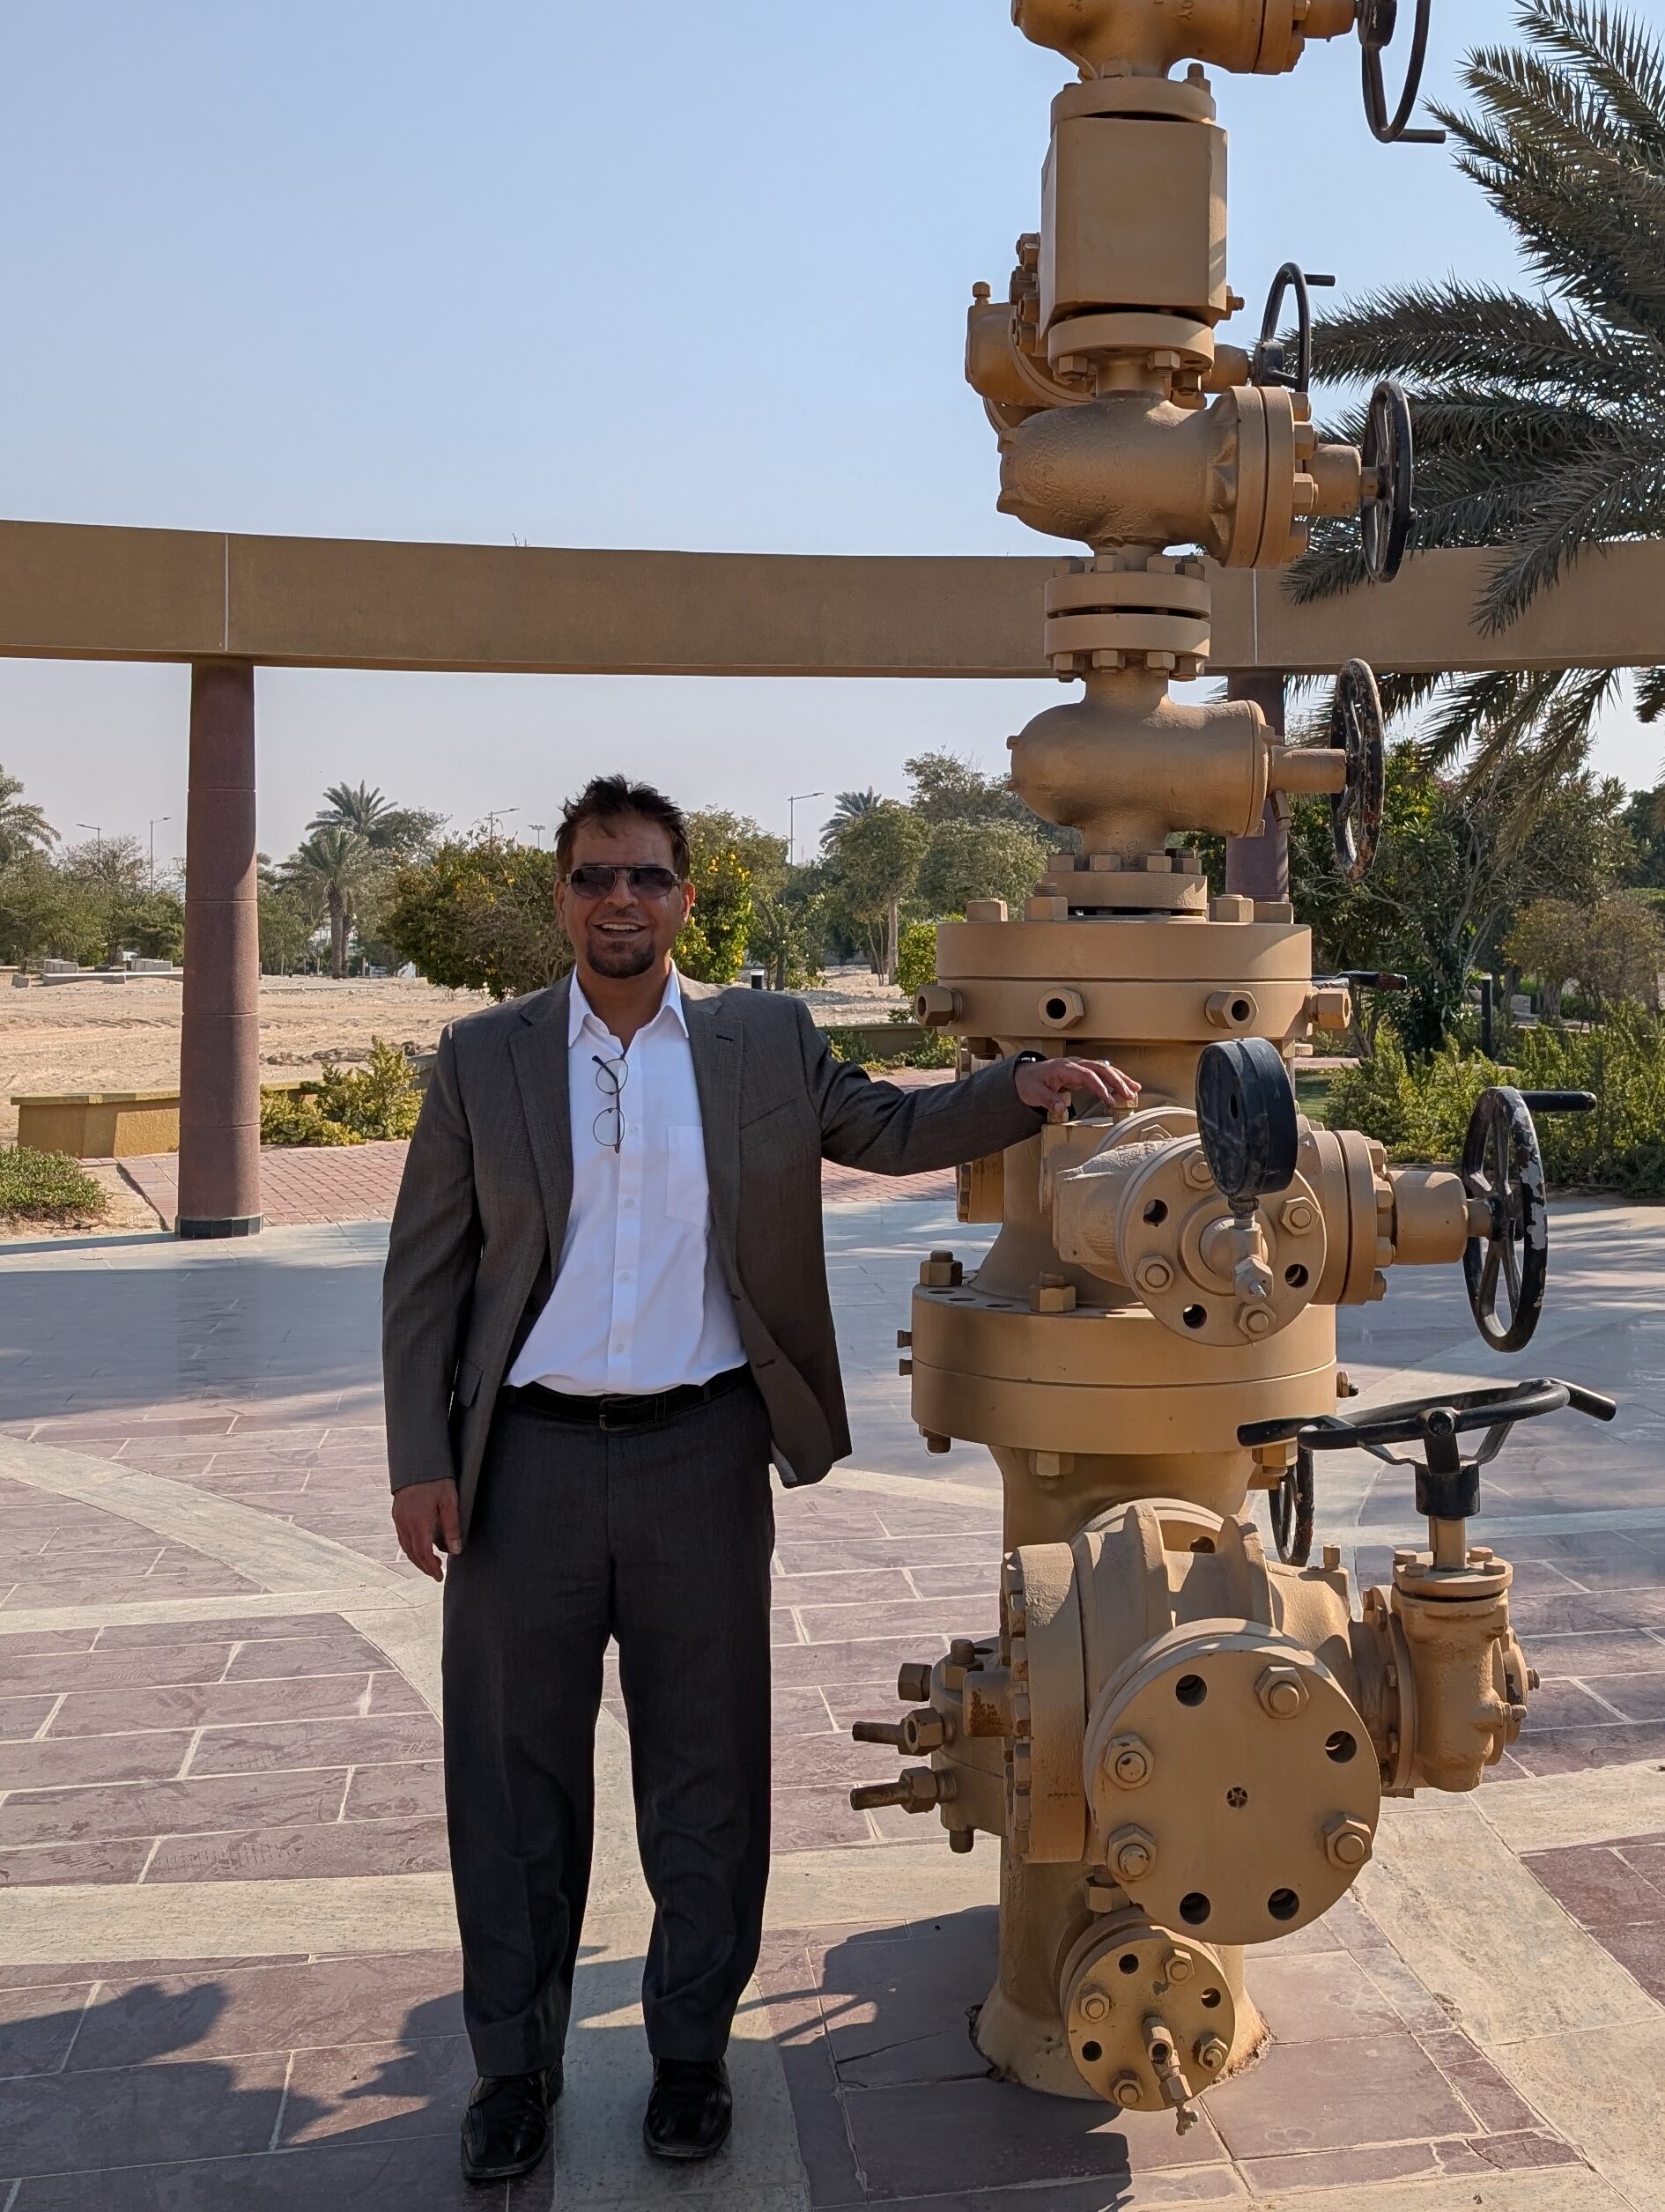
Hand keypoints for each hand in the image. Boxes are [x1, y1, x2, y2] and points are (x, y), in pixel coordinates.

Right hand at [392, 1479, 461, 1580]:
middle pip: (412, 1553)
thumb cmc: (437, 1479)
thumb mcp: (450, 1501)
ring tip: (431, 1563)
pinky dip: (411, 1545)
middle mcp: (404, 1522)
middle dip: (424, 1566)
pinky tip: (421, 1545)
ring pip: (405, 1545)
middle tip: (436, 1574)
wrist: (417, 1461)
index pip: (423, 1553)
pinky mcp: (397, 1513)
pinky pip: (402, 1536)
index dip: (431, 1567)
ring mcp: (398, 1518)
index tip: (439, 1577)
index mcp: (418, 1521)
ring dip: (417, 1557)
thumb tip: (455, 1551)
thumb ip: (452, 1527)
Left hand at [1014, 1056, 1140, 1115]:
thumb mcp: (1034, 1093)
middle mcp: (1075, 1064)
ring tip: (1135, 1090)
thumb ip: (1048, 1100)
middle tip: (1129, 1095)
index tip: (1109, 1100)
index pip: (1086, 1075)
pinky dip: (1116, 1079)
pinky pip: (1103, 1073)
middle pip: (1100, 1069)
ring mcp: (1080, 1066)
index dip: (1099, 1087)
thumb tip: (1061, 1108)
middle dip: (1116, 1081)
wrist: (1024, 1075)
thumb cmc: (1029, 1082)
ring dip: (1121, 1079)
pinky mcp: (1083, 1072)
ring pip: (1105, 1069)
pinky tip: (1128, 1086)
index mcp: (1063, 1067)